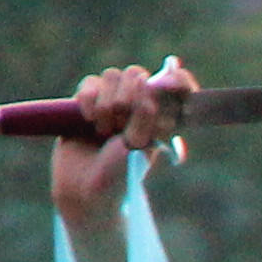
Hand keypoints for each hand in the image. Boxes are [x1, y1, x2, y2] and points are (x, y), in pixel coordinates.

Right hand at [49, 61, 192, 231]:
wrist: (83, 187)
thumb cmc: (118, 171)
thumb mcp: (137, 145)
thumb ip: (145, 114)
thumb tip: (146, 80)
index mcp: (160, 116)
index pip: (176, 85)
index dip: (178, 80)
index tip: (172, 84)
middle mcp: (137, 104)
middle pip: (137, 74)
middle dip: (129, 97)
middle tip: (120, 125)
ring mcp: (111, 99)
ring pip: (112, 75)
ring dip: (107, 104)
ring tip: (103, 130)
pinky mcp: (86, 100)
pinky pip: (90, 83)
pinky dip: (88, 100)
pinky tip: (87, 119)